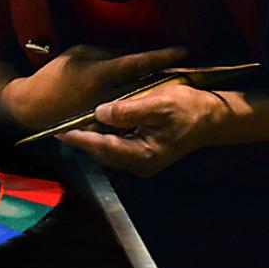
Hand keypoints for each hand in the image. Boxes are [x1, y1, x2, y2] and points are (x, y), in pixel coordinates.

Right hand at [0, 44, 187, 128]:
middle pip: (146, 85)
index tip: (184, 50)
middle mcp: (109, 95)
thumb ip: (108, 53)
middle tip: (189, 69)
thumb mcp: (79, 53)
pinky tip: (152, 103)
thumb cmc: (55, 75)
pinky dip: (141, 107)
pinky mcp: (106, 125)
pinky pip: (130, 114)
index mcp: (101, 74)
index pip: (139, 63)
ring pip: (141, 101)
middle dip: (168, 76)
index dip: (163, 56)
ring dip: (158, 92)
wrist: (33, 106)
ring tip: (176, 85)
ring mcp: (110, 113)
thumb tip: (132, 54)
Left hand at [58, 82, 234, 174]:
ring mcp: (140, 160)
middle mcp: (139, 163)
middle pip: (100, 151)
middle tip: (57, 125)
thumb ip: (129, 110)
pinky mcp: (140, 152)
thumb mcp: (159, 104)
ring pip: (105, 149)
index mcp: (144, 154)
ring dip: (90, 137)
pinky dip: (102, 135)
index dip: (80, 138)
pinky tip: (92, 122)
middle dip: (80, 138)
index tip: (59, 131)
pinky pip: (114, 145)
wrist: (211, 117)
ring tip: (69, 123)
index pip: (103, 148)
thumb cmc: (188, 108)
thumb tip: (100, 112)